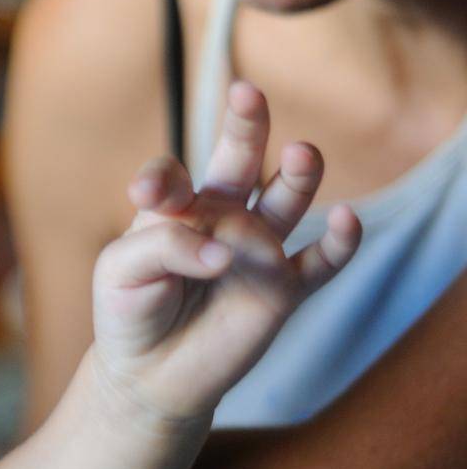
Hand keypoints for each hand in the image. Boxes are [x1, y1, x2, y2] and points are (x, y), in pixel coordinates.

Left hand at [90, 81, 361, 423]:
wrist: (149, 374)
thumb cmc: (130, 311)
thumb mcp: (122, 272)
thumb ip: (164, 246)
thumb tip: (226, 253)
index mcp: (175, 206)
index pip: (173, 176)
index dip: (164, 178)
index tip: (147, 192)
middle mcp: (221, 216)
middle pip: (239, 162)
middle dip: (244, 128)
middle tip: (246, 94)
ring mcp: (257, 249)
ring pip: (285, 201)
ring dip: (297, 177)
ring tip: (301, 153)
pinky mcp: (284, 289)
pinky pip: (320, 262)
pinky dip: (338, 243)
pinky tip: (345, 220)